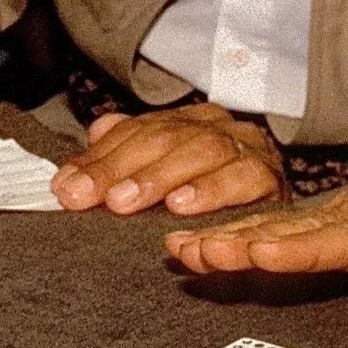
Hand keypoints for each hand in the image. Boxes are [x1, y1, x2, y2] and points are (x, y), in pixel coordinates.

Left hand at [53, 103, 282, 215]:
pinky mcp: (270, 177)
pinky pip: (243, 178)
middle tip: (92, 197)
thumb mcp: (162, 180)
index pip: (136, 131)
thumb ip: (123, 158)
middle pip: (164, 138)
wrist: (280, 226)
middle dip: (121, 168)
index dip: (99, 158)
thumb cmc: (211, 200)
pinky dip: (211, 190)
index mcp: (187, 121)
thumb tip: (85, 147)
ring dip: (160, 177)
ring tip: (128, 201)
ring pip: (200, 150)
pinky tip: (182, 205)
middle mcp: (217, 126)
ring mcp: (247, 147)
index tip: (67, 189)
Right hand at [163, 115, 347, 315]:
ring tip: (179, 251)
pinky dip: (238, 231)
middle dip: (242, 241)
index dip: (303, 249)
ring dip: (228, 237)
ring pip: (278, 224)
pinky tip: (199, 246)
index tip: (260, 253)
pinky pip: (279, 223)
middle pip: (294, 230)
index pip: (346, 240)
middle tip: (192, 252)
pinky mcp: (330, 215)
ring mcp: (341, 210)